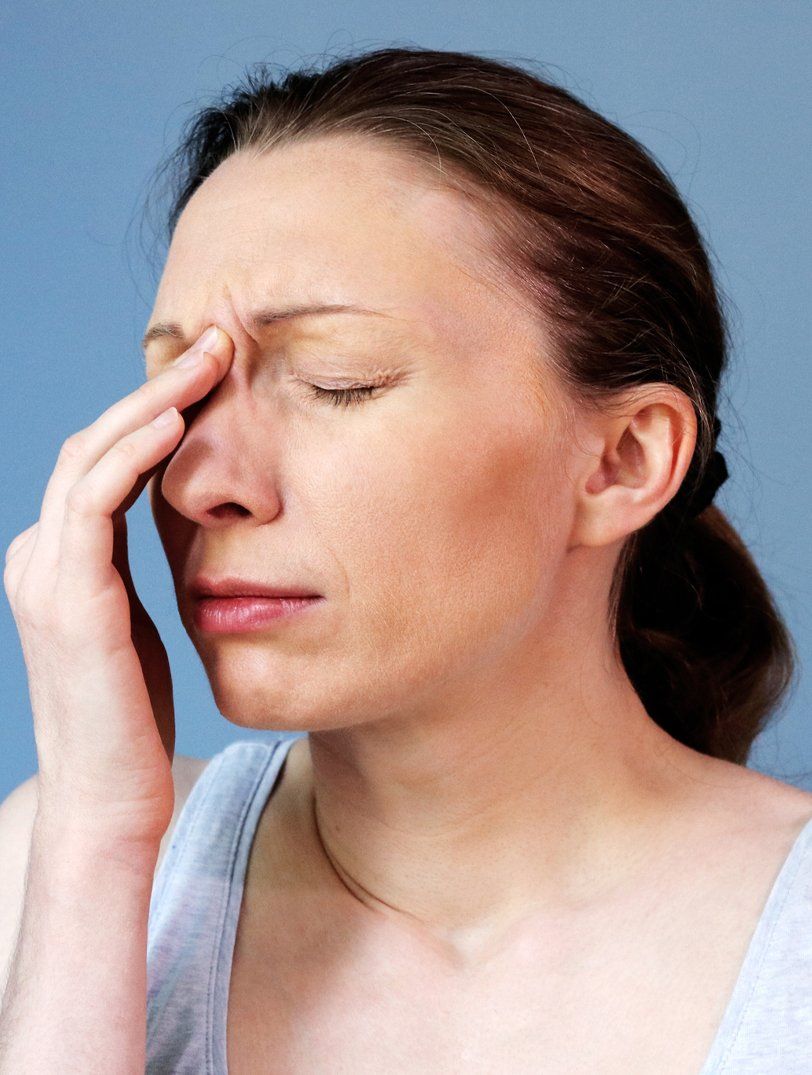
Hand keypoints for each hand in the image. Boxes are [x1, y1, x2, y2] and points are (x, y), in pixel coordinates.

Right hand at [3, 325, 233, 844]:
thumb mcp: (140, 627)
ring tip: (209, 361)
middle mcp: (42, 555)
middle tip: (217, 345)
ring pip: (91, 458)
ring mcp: (47, 573)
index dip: (154, 413)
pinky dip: (132, 454)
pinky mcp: (68, 596)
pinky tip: (176, 420)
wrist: (110, 800)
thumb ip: (141, 573)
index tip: (214, 377)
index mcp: (62, 561)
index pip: (105, 463)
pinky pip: (96, 502)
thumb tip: (186, 531)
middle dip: (156, 389)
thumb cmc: (133, 719)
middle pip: (95, 445)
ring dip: (150, 402)